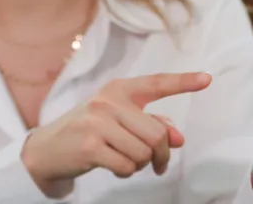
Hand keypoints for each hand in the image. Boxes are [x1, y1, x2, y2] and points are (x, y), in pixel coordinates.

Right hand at [21, 72, 211, 196]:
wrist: (45, 150)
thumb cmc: (87, 134)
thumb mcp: (117, 122)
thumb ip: (149, 124)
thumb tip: (177, 138)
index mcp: (118, 89)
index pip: (156, 83)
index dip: (184, 82)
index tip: (207, 79)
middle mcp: (108, 101)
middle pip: (158, 133)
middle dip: (161, 154)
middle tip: (156, 164)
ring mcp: (97, 122)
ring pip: (144, 152)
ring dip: (139, 164)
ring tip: (123, 161)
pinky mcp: (90, 145)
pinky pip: (127, 166)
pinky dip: (125, 172)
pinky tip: (112, 166)